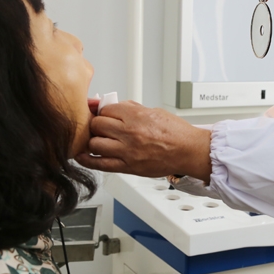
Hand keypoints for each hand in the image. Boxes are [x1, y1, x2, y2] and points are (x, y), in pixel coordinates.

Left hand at [75, 101, 211, 182]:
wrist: (189, 151)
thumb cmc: (176, 133)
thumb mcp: (154, 111)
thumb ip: (131, 109)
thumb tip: (114, 106)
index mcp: (137, 115)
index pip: (106, 109)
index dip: (103, 111)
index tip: (104, 114)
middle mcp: (130, 132)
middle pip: (97, 125)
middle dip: (97, 125)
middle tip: (101, 127)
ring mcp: (128, 151)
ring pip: (95, 143)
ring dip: (94, 141)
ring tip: (99, 140)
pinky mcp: (128, 167)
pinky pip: (100, 164)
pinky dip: (88, 160)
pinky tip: (84, 156)